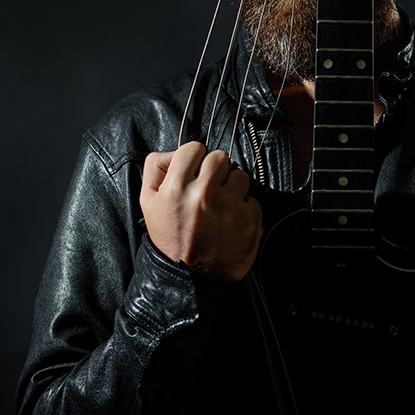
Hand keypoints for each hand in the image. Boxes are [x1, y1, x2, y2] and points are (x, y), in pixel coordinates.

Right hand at [140, 141, 262, 284]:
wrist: (188, 280)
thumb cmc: (169, 240)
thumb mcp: (147, 202)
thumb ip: (155, 167)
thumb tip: (175, 151)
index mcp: (177, 187)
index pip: (194, 148)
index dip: (194, 160)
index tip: (194, 173)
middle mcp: (204, 193)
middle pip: (219, 157)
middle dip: (214, 171)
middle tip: (207, 191)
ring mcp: (229, 206)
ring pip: (239, 175)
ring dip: (232, 188)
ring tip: (219, 207)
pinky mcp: (249, 220)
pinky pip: (252, 199)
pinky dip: (244, 209)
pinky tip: (230, 222)